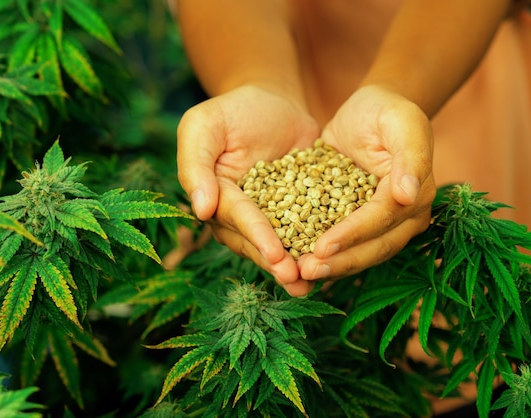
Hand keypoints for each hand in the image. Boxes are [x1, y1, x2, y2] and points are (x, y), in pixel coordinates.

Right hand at [177, 85, 319, 295]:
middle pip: (258, 241)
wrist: (274, 101)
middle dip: (277, 262)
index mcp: (215, 198)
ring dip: (296, 265)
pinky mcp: (299, 211)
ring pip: (282, 244)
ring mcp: (270, 216)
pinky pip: (308, 230)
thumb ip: (195, 164)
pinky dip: (318, 246)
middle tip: (297, 279)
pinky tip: (335, 261)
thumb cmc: (233, 110)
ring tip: (313, 283)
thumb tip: (200, 209)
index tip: (275, 254)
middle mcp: (240, 215)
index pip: (237, 218)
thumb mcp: (204, 125)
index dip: (257, 236)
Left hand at [294, 85, 435, 290]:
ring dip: (331, 267)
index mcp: (416, 195)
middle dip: (340, 262)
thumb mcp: (401, 122)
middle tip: (305, 272)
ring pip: (359, 254)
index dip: (352, 236)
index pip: (381, 221)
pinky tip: (296, 263)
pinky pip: (344, 245)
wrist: (369, 111)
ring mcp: (382, 224)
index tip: (322, 247)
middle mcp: (403, 217)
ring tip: (298, 275)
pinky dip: (323, 256)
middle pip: (373, 248)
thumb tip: (409, 196)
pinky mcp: (360, 223)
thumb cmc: (386, 110)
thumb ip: (410, 157)